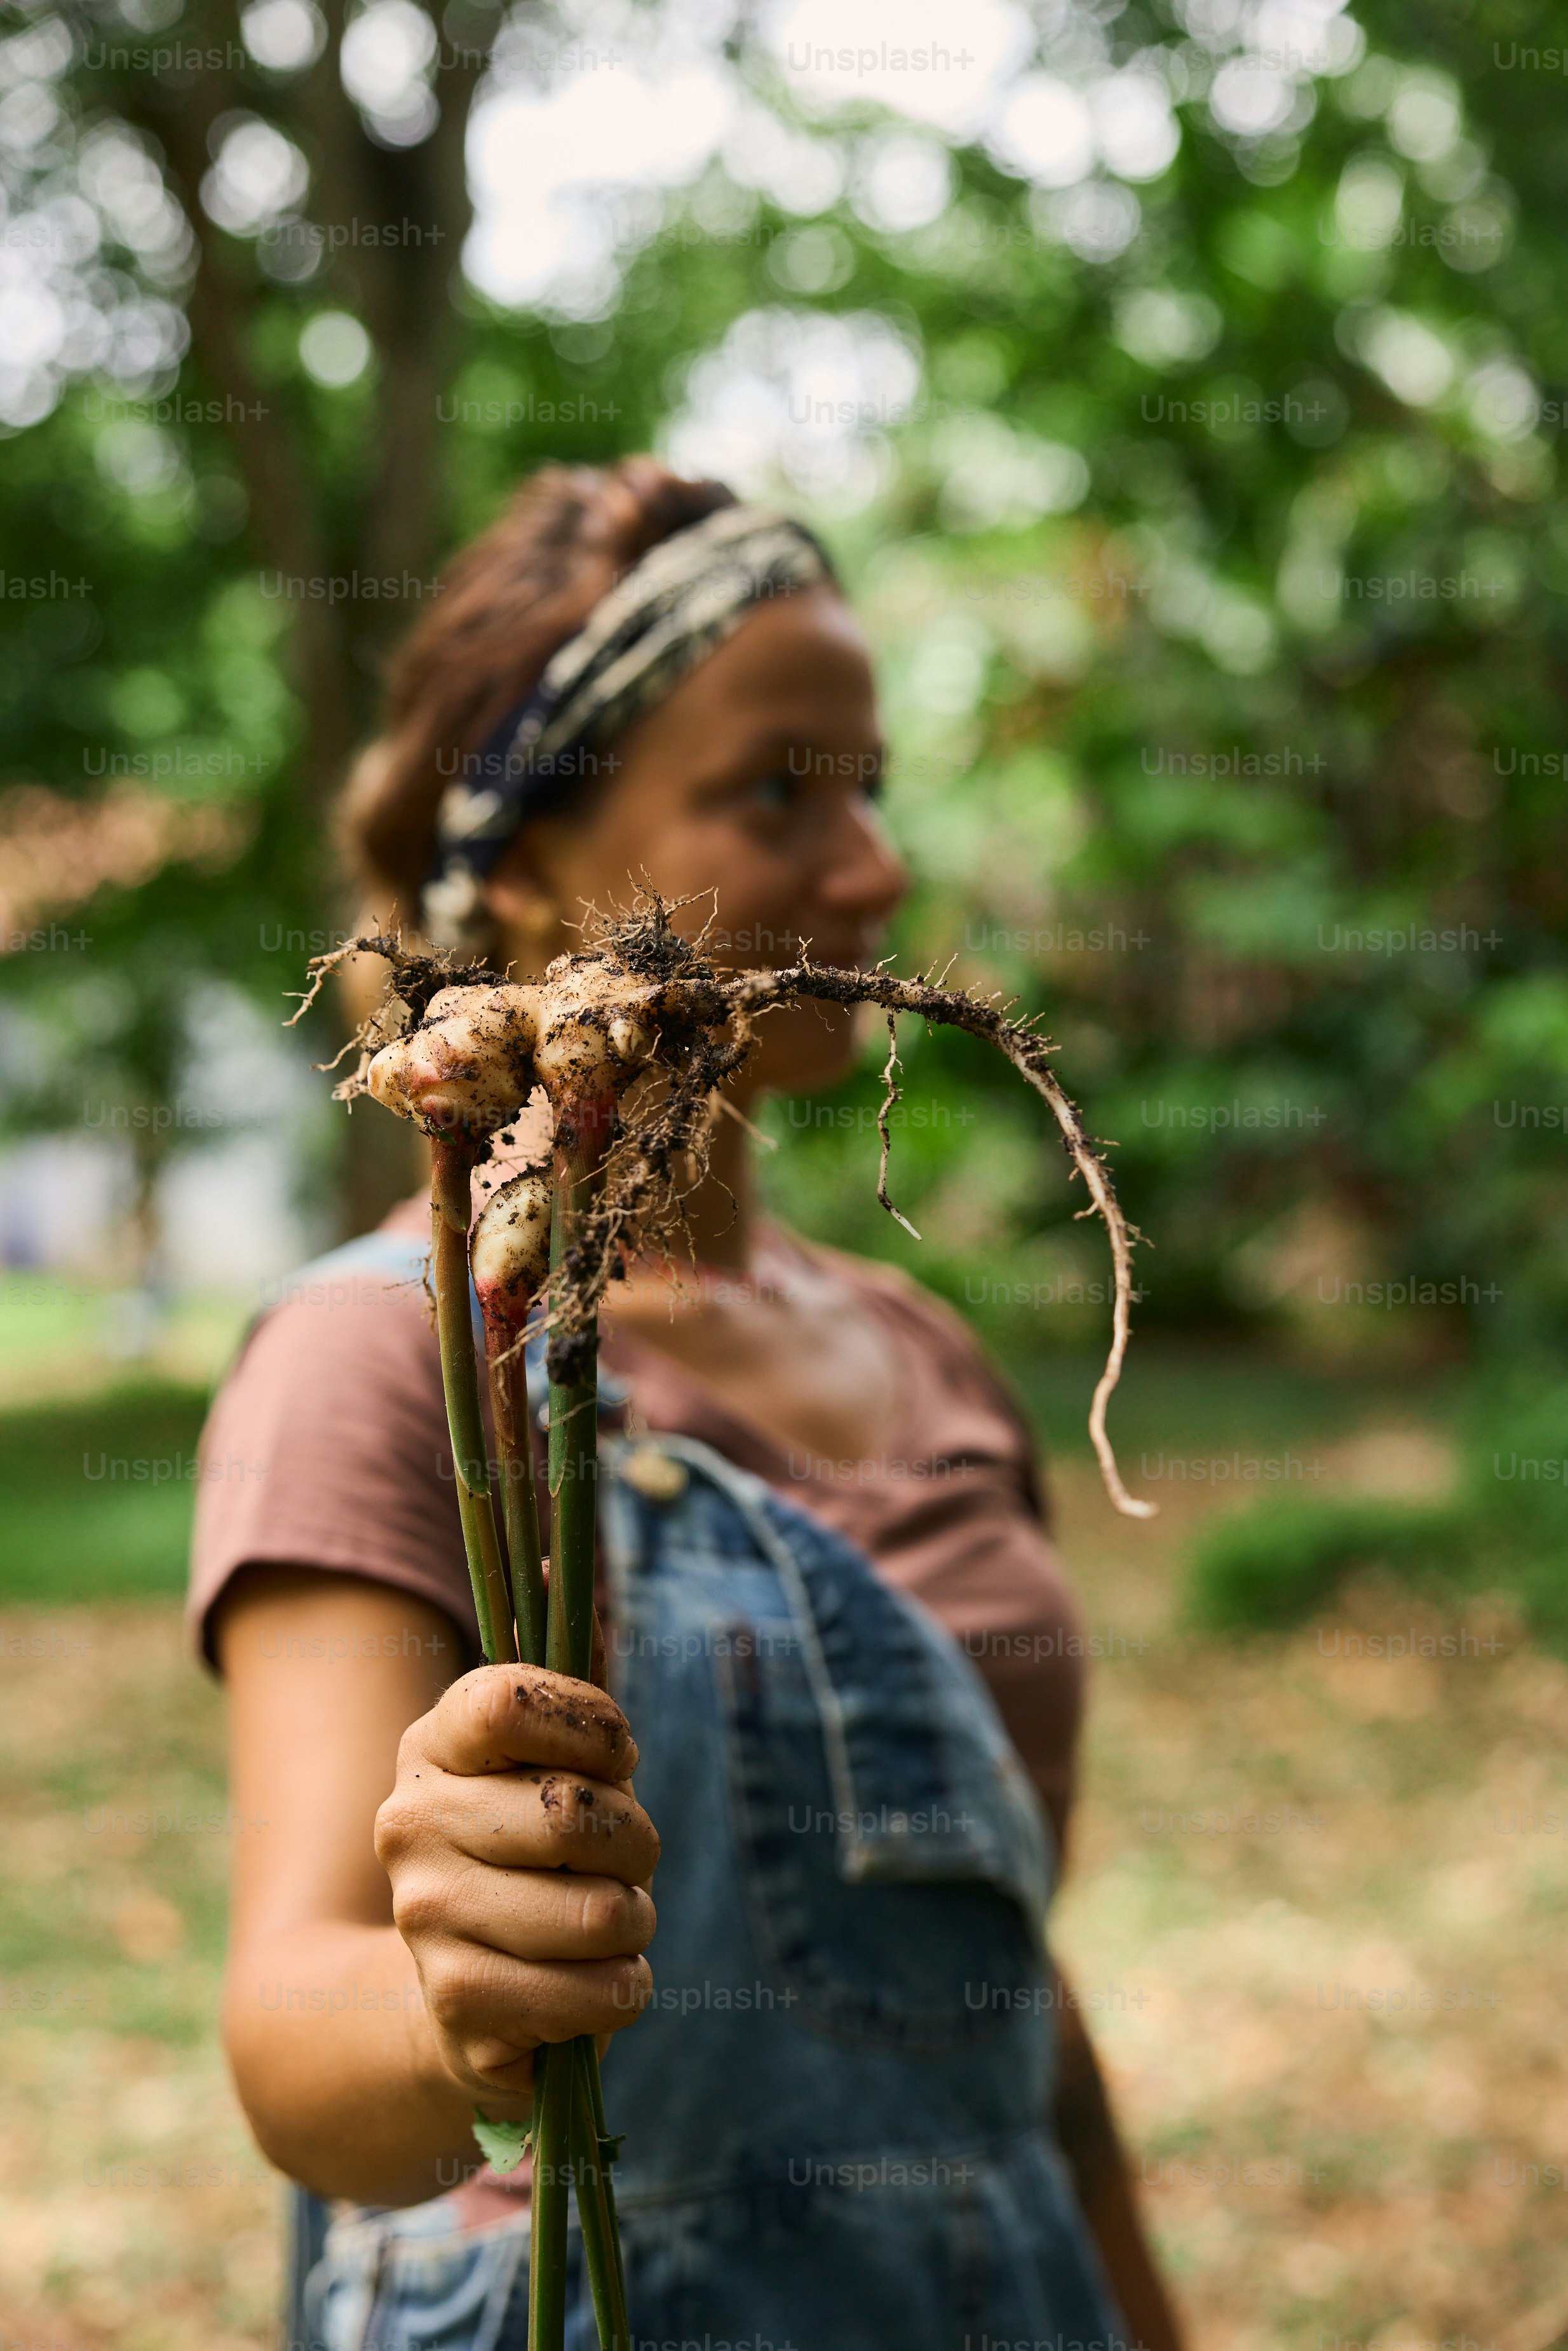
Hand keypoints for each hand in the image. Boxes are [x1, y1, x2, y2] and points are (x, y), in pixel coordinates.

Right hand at [374, 1663, 658, 2106]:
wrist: (467, 1994)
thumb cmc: (535, 1851)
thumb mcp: (557, 1758)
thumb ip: (571, 1670)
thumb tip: (553, 1561)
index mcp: (433, 1742)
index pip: (512, 1698)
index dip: (594, 1726)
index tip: (616, 1759)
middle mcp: (409, 1821)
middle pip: (575, 1812)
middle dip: (636, 1841)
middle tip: (625, 1859)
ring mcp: (424, 1916)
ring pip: (596, 1911)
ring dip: (635, 1920)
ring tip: (609, 1923)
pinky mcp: (456, 2005)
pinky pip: (590, 1994)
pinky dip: (622, 1988)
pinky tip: (596, 1981)